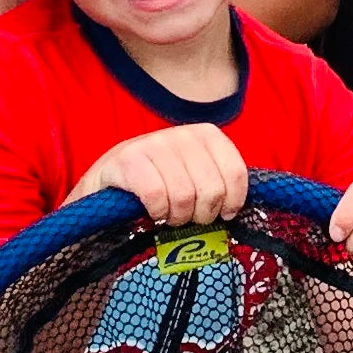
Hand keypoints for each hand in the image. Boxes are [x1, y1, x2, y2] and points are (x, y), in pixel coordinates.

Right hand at [69, 124, 248, 224]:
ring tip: (170, 216)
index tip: (224, 215)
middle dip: (203, 214)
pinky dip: (157, 212)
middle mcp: (182, 133)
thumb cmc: (161, 181)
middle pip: (211, 189)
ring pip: (184, 196)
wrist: (109, 180)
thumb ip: (220, 180)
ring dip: (178, 217)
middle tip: (190, 218)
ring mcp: (153, 144)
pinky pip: (156, 196)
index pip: (236, 173)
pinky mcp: (127, 160)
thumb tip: (244, 207)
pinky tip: (153, 213)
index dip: (233, 202)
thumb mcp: (195, 173)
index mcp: (206, 134)